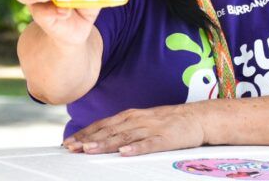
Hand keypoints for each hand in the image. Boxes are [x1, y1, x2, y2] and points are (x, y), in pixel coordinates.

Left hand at [62, 104, 206, 155]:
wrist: (198, 118)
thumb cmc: (170, 121)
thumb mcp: (143, 120)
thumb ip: (125, 127)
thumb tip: (103, 137)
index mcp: (132, 115)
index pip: (103, 124)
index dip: (86, 132)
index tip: (70, 141)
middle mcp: (138, 120)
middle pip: (109, 131)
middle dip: (89, 139)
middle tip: (72, 148)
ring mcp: (151, 129)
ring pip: (124, 137)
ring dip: (105, 144)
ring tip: (89, 150)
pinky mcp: (165, 139)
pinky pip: (148, 145)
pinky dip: (135, 149)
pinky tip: (124, 153)